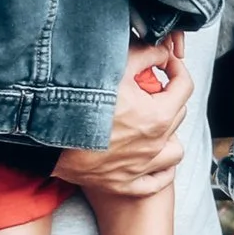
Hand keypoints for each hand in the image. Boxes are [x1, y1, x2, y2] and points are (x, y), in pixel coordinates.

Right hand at [52, 43, 190, 201]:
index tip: (165, 63)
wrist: (49, 136)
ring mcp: (141, 167)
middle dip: (168, 97)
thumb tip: (164, 51)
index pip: (185, 86)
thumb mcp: (116, 67)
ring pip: (175, 151)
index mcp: (158, 115)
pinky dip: (160, 171)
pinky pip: (157, 182)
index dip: (176, 68)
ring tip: (152, 125)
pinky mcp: (125, 184)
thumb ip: (146, 54)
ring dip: (169, 136)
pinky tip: (153, 158)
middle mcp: (155, 144)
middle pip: (178, 115)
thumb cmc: (81, 99)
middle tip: (149, 88)